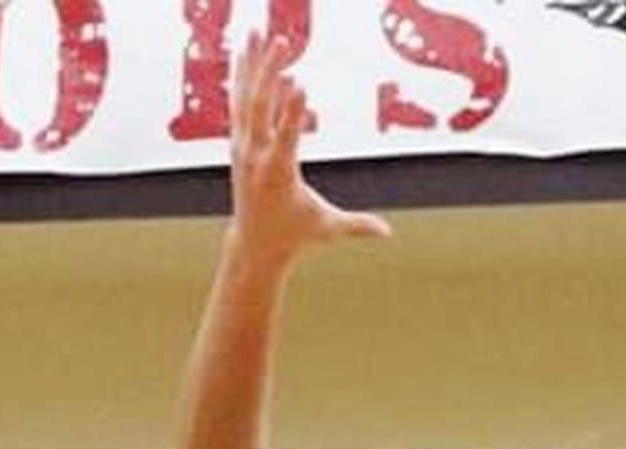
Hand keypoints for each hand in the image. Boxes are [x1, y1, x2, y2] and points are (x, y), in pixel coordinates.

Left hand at [230, 34, 390, 264]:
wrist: (255, 242)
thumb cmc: (297, 233)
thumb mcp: (328, 229)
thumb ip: (356, 226)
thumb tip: (388, 231)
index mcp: (278, 174)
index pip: (286, 138)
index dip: (293, 111)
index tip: (300, 82)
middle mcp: (255, 155)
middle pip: (261, 107)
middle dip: (270, 72)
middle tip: (281, 40)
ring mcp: (242, 145)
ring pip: (245, 97)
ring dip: (251, 62)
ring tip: (254, 30)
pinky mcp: (237, 139)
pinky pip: (239, 101)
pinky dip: (243, 75)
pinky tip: (244, 49)